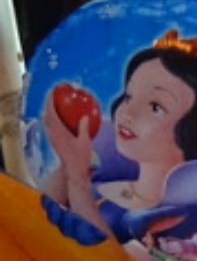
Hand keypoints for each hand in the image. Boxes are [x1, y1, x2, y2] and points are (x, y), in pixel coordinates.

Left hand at [40, 89, 97, 206]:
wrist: (72, 169)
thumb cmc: (80, 157)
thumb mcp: (85, 141)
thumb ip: (84, 128)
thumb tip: (85, 116)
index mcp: (58, 132)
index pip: (51, 113)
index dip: (50, 101)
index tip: (53, 92)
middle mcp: (52, 133)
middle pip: (46, 114)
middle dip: (48, 103)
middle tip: (54, 94)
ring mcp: (51, 136)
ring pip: (46, 120)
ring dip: (49, 110)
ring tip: (56, 103)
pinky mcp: (53, 139)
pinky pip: (50, 125)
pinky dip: (52, 117)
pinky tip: (60, 116)